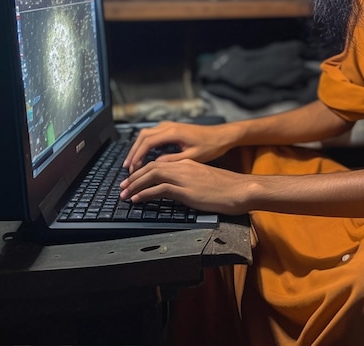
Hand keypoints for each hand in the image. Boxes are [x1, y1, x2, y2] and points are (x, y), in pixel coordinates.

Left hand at [119, 158, 247, 214]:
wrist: (240, 190)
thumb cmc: (227, 187)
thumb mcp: (205, 179)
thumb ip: (190, 180)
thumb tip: (178, 188)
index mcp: (188, 163)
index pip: (159, 163)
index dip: (143, 170)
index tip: (133, 179)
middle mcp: (183, 167)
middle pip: (151, 167)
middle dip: (134, 177)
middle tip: (122, 187)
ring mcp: (184, 178)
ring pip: (152, 175)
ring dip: (135, 185)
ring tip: (124, 194)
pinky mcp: (186, 190)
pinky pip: (160, 189)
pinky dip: (145, 193)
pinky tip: (137, 199)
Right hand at [122, 121, 232, 172]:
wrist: (221, 136)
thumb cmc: (211, 146)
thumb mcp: (193, 156)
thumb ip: (173, 160)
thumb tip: (156, 165)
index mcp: (173, 132)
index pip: (148, 142)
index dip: (137, 155)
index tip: (131, 168)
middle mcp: (169, 126)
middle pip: (143, 136)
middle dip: (133, 152)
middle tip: (127, 168)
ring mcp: (170, 126)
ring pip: (146, 134)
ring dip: (138, 147)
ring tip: (132, 163)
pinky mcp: (172, 128)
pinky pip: (153, 134)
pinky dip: (145, 144)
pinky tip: (144, 155)